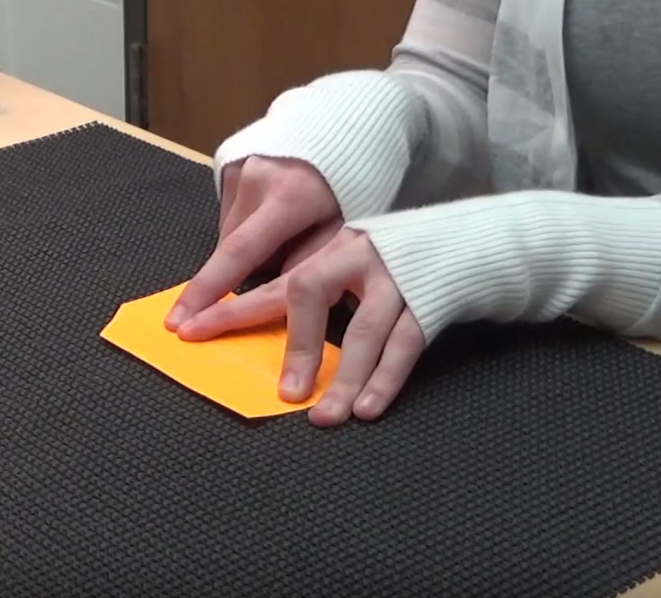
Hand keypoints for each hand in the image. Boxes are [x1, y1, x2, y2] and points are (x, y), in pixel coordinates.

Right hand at [165, 156, 340, 329]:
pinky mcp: (232, 161)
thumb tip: (272, 294)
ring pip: (229, 230)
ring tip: (287, 234)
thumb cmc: (356, 180)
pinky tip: (275, 215)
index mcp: (288, 196)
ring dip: (247, 248)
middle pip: (232, 246)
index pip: (238, 254)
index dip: (207, 292)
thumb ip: (309, 263)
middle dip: (244, 270)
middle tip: (277, 267)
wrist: (346, 123)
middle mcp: (256, 176)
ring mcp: (241, 165)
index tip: (179, 322)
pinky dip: (246, 225)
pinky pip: (230, 209)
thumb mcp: (347, 228)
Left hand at [176, 227, 423, 426]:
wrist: (470, 242)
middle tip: (282, 392)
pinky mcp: (429, 301)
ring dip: (342, 379)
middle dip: (293, 345)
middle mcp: (357, 255)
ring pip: (362, 332)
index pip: (274, 280)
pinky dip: (384, 380)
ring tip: (324, 417)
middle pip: (309, 293)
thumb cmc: (398, 261)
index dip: (231, 307)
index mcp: (330, 247)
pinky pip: (404, 345)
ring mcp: (396, 277)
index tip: (190, 331)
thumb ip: (314, 291)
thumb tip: (270, 336)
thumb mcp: (352, 262)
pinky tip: (366, 409)